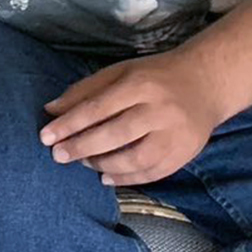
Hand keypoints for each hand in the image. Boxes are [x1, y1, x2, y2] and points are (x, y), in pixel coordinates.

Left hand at [40, 50, 227, 187]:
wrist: (205, 84)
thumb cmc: (153, 76)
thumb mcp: (118, 72)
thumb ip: (85, 90)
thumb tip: (51, 110)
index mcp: (140, 85)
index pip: (98, 108)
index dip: (70, 124)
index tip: (46, 137)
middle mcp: (160, 111)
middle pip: (115, 135)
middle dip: (81, 147)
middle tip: (58, 155)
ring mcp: (176, 135)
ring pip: (134, 159)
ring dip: (103, 165)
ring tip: (83, 163)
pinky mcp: (185, 154)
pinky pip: (153, 173)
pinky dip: (127, 179)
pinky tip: (107, 177)